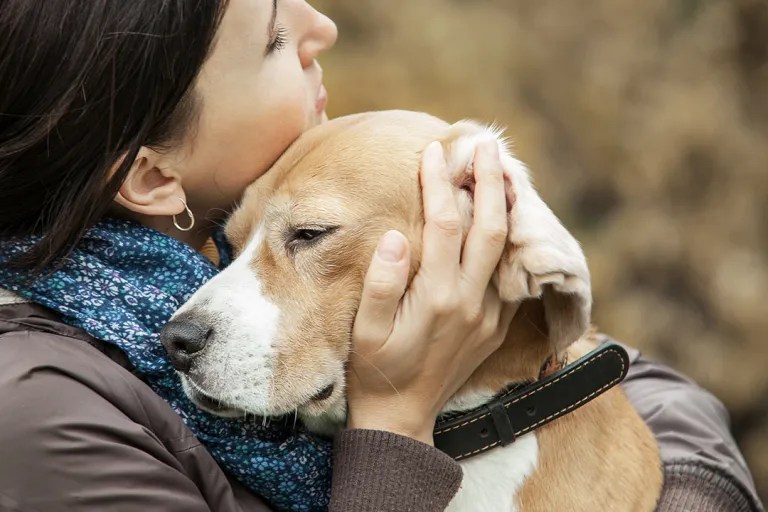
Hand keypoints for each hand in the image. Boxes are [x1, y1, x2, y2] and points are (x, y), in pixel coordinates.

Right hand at [346, 140, 518, 444]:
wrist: (403, 417)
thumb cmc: (375, 370)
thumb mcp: (365, 331)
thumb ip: (381, 283)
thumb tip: (395, 236)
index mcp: (437, 297)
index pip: (445, 224)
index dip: (439, 183)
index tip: (433, 151)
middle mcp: (471, 302)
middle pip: (491, 227)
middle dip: (489, 181)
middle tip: (486, 143)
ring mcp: (489, 315)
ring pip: (507, 248)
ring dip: (507, 205)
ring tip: (503, 169)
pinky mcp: (496, 325)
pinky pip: (509, 273)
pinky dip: (509, 239)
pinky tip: (502, 218)